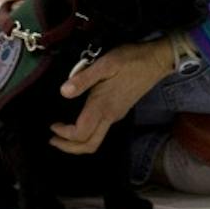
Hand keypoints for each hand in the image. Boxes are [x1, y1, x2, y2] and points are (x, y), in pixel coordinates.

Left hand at [49, 38, 174, 155]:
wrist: (157, 60)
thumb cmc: (131, 60)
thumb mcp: (106, 63)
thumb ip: (84, 78)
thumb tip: (63, 92)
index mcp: (103, 106)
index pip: (81, 134)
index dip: (64, 135)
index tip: (52, 126)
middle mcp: (110, 116)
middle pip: (89, 145)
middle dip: (69, 148)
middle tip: (53, 140)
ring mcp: (116, 115)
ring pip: (96, 140)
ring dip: (77, 143)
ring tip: (62, 134)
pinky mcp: (120, 110)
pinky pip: (101, 131)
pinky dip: (86, 134)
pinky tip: (80, 121)